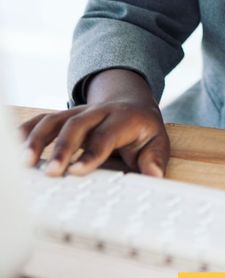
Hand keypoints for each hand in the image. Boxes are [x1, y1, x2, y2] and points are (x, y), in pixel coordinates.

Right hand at [19, 102, 169, 177]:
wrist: (131, 102)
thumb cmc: (142, 129)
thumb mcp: (157, 141)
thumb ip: (155, 158)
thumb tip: (154, 175)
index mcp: (123, 118)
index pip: (105, 135)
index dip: (91, 153)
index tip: (76, 171)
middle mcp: (97, 112)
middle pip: (75, 125)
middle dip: (61, 149)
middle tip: (50, 173)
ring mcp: (77, 112)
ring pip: (54, 120)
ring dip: (37, 140)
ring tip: (24, 162)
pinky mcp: (63, 116)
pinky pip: (41, 120)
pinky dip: (26, 131)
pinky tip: (13, 146)